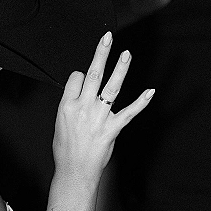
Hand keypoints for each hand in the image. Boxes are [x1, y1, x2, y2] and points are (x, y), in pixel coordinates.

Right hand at [53, 32, 153, 178]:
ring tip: (127, 54)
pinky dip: (141, 101)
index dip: (80, 75)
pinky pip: (129, 112)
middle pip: (93, 75)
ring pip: (111, 87)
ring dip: (120, 69)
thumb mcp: (60, 124)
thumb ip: (72, 105)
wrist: (74, 172)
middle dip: (101, 54)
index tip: (83, 77)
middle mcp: (83, 108)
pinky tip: (150, 91)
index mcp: (66, 106)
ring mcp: (99, 118)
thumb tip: (82, 92)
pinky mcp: (112, 129)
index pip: (75, 78)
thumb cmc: (66, 150)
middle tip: (108, 38)